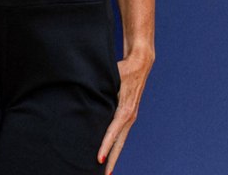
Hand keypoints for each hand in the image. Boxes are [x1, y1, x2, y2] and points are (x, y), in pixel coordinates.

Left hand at [98, 52, 152, 173]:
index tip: (99, 159)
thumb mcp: (111, 78)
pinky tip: (110, 152)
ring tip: (107, 169)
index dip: (106, 146)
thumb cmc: (123, 69)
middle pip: (119, 143)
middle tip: (104, 174)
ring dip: (114, 155)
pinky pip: (122, 134)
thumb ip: (101, 89)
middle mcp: (129, 117)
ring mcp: (130, 117)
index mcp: (125, 110)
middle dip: (112, 159)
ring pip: (121, 141)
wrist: (140, 64)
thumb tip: (87, 95)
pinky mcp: (129, 115)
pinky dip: (116, 145)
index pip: (113, 133)